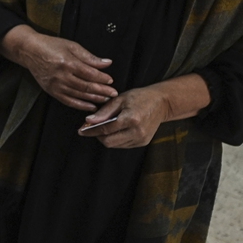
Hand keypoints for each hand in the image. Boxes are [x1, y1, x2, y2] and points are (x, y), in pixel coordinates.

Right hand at [0, 25, 117, 110]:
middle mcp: (61, 75)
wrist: (30, 50)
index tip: (110, 81)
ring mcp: (55, 85)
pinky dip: (80, 105)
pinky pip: (68, 101)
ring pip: (78, 95)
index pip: (89, 74)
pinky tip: (90, 106)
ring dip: (94, 98)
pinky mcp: (51, 91)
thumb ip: (89, 57)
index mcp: (67, 62)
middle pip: (85, 86)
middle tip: (113, 93)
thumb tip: (106, 63)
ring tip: (105, 99)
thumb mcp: (71, 46)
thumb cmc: (50, 46)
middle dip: (101, 91)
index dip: (102, 78)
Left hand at [78, 73, 210, 147]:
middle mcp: (137, 132)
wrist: (162, 103)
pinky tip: (113, 130)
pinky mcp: (143, 142)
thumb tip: (88, 121)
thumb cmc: (139, 97)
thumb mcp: (120, 99)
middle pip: (109, 142)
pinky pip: (123, 145)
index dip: (91, 131)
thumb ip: (104, 112)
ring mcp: (141, 139)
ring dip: (106, 138)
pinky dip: (115, 139)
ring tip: (102, 128)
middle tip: (90, 128)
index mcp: (131, 119)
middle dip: (97, 136)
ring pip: (115, 145)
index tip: (80, 130)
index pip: (105, 129)